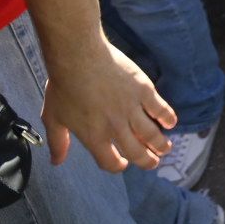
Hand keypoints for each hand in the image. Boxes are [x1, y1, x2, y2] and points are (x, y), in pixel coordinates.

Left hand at [42, 40, 175, 171]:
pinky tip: (171, 122)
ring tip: (166, 147)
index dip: (118, 166)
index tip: (123, 164)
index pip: (110, 162)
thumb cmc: (63, 87)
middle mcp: (115, 127)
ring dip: (161, 144)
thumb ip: (58, 142)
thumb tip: (56, 161)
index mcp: (94, 137)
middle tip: (154, 162)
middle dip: (147, 161)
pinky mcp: (144, 91)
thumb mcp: (53, 118)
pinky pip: (161, 109)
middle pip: (137, 152)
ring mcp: (132, 109)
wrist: (79, 57)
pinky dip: (168, 117)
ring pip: (152, 134)